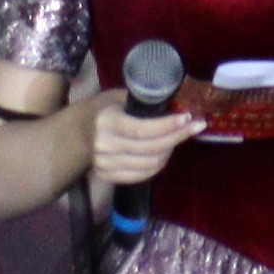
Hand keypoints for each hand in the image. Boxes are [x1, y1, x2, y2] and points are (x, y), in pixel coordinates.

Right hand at [83, 87, 206, 192]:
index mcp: (106, 121)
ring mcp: (104, 164)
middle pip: (150, 149)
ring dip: (170, 151)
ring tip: (178, 138)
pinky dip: (158, 165)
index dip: (168, 126)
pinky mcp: (107, 176)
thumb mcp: (119, 97)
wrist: (79, 131)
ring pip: (150, 164)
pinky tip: (165, 152)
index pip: (142, 129)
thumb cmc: (104, 109)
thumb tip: (177, 99)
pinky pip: (142, 176)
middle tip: (195, 127)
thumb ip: (142, 100)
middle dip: (177, 137)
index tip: (188, 118)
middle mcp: (103, 145)